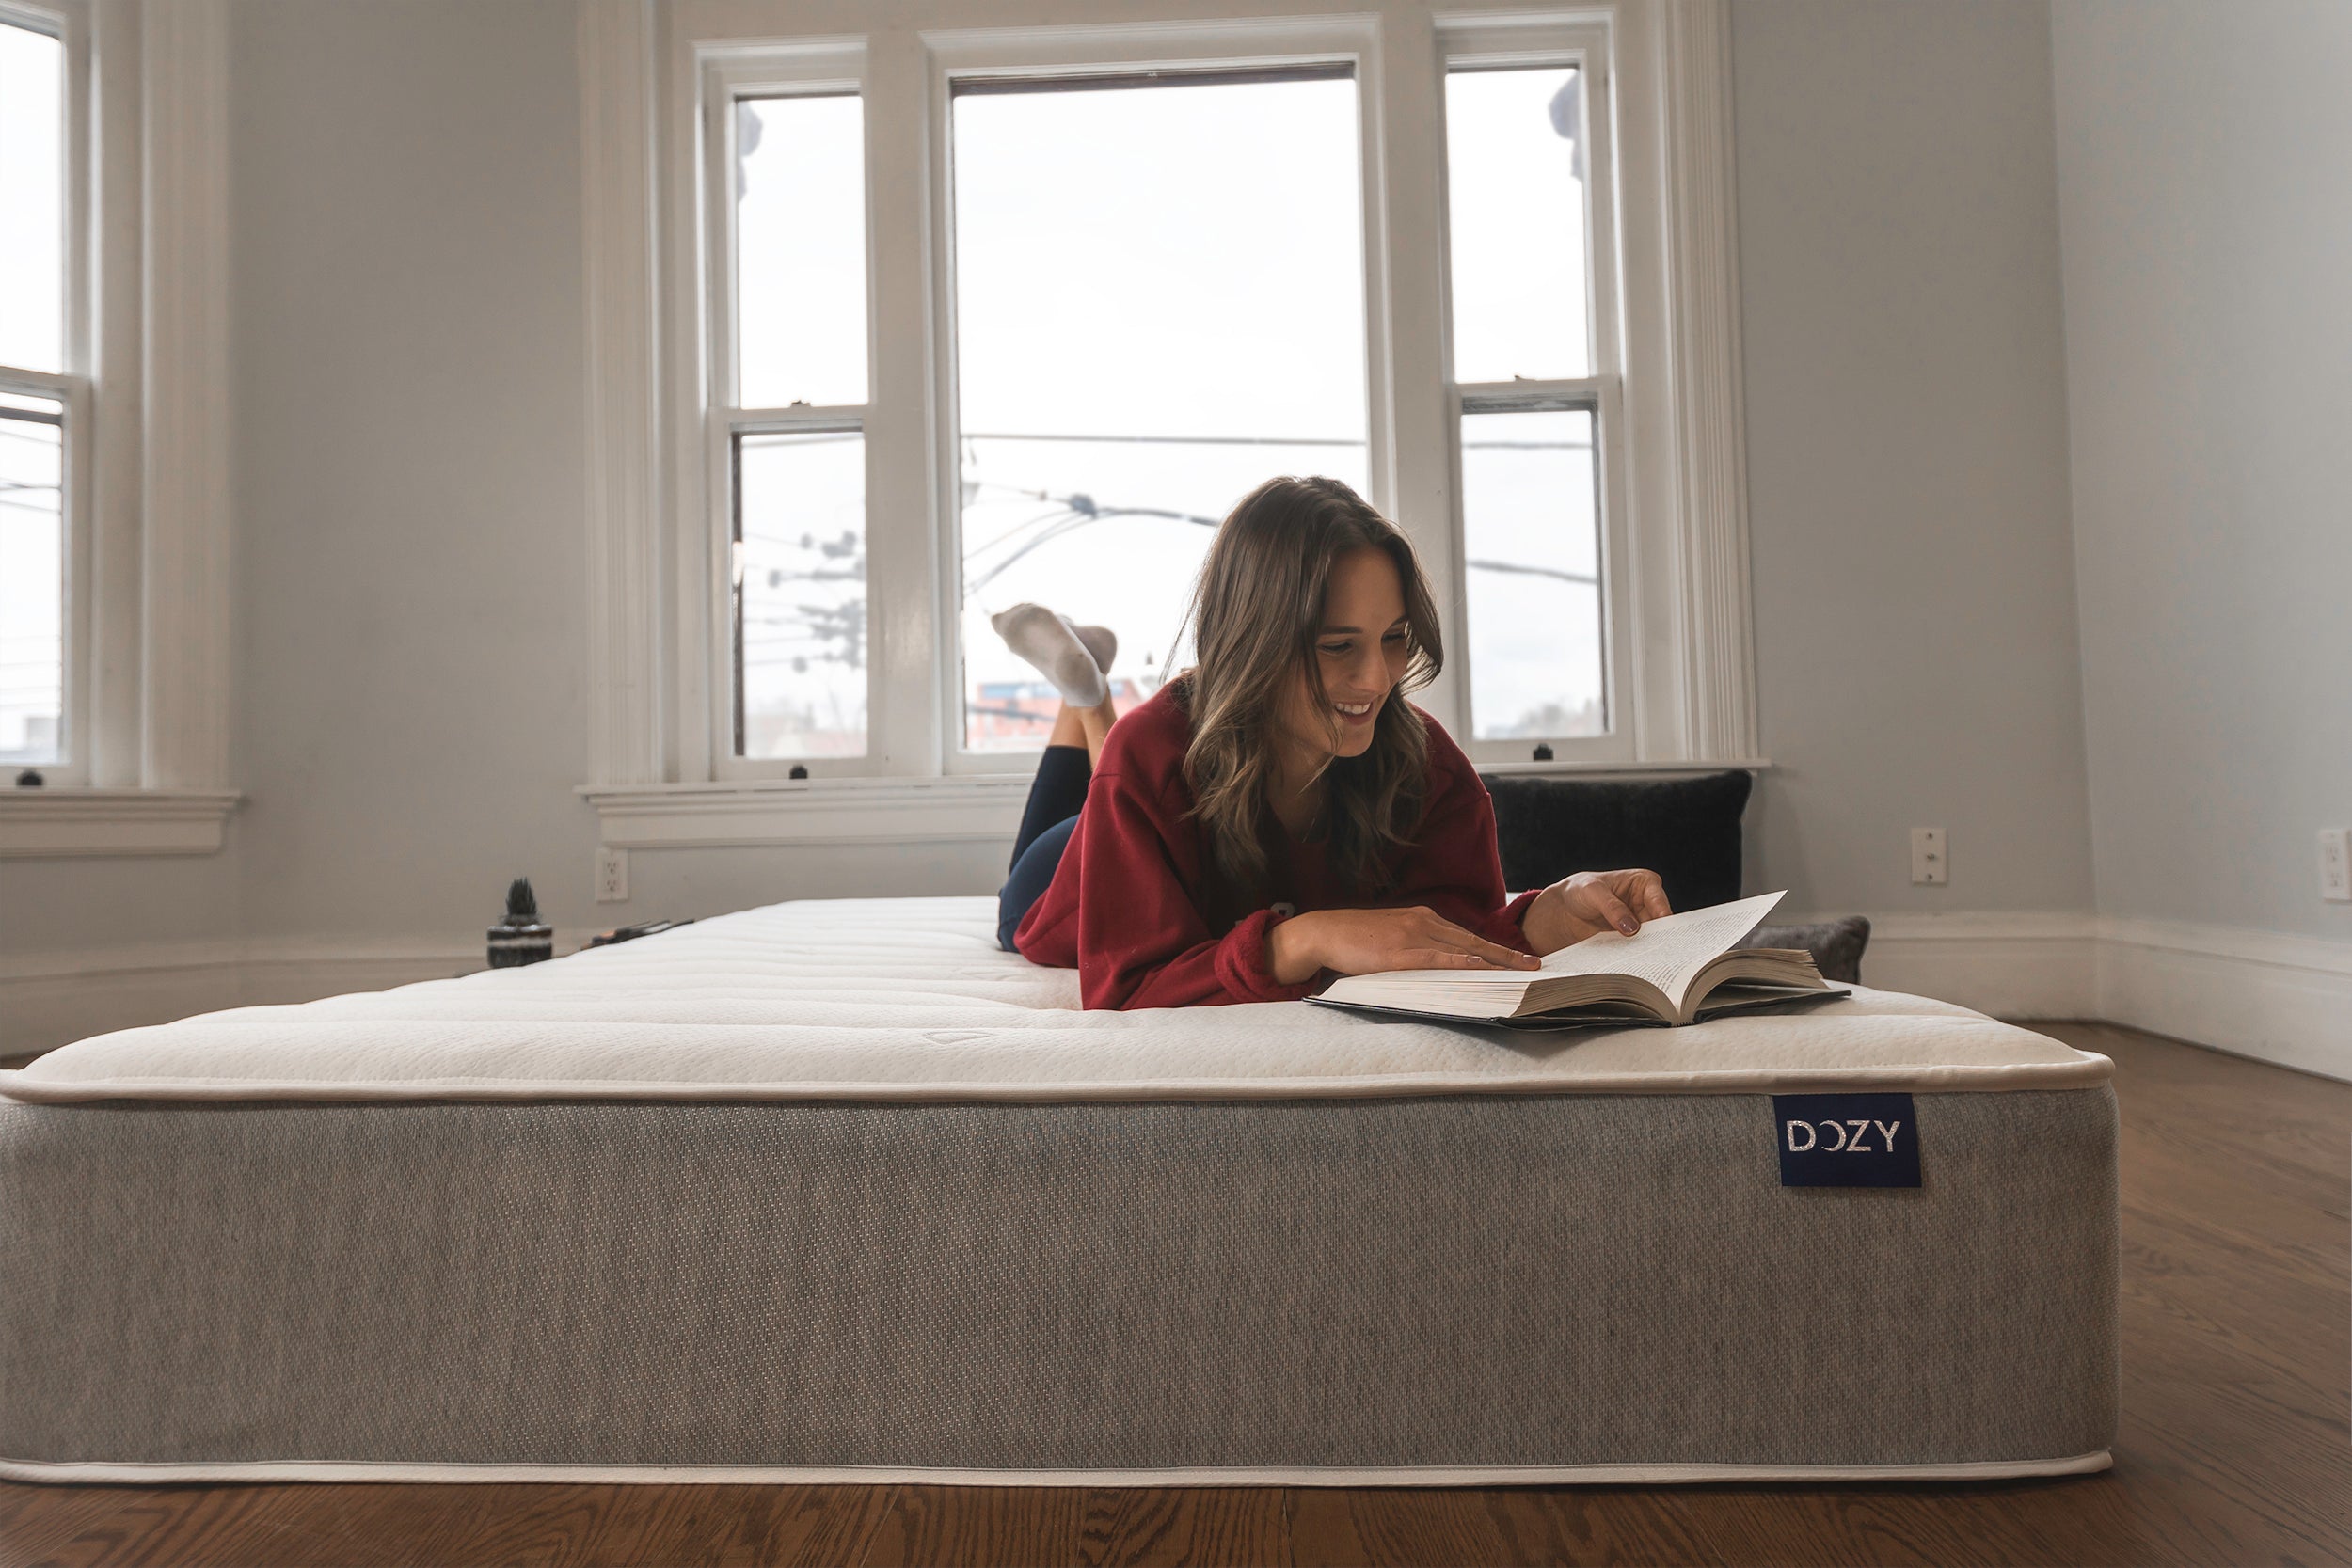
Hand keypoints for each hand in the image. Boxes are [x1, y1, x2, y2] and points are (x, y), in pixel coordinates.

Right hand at [1267, 905, 1540, 984]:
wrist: (1323, 933)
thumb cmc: (1353, 940)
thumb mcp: (1391, 938)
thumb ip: (1415, 948)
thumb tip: (1437, 965)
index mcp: (1422, 918)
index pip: (1468, 935)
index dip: (1496, 948)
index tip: (1518, 958)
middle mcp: (1424, 922)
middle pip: (1475, 939)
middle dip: (1507, 954)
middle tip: (1535, 965)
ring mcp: (1413, 936)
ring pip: (1464, 947)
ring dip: (1495, 960)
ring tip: (1520, 971)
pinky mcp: (1400, 952)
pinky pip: (1438, 957)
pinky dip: (1462, 961)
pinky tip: (1480, 967)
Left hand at [1520, 869, 1672, 954]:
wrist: (1563, 909)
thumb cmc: (1579, 890)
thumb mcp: (1592, 892)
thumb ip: (1612, 907)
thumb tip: (1632, 928)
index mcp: (1644, 883)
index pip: (1658, 900)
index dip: (1663, 915)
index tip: (1662, 930)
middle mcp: (1646, 903)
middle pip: (1659, 923)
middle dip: (1658, 937)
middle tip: (1656, 952)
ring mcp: (1639, 922)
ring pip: (1650, 938)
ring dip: (1646, 949)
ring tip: (1643, 961)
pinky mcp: (1630, 939)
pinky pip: (1637, 949)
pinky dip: (1635, 956)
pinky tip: (1631, 964)